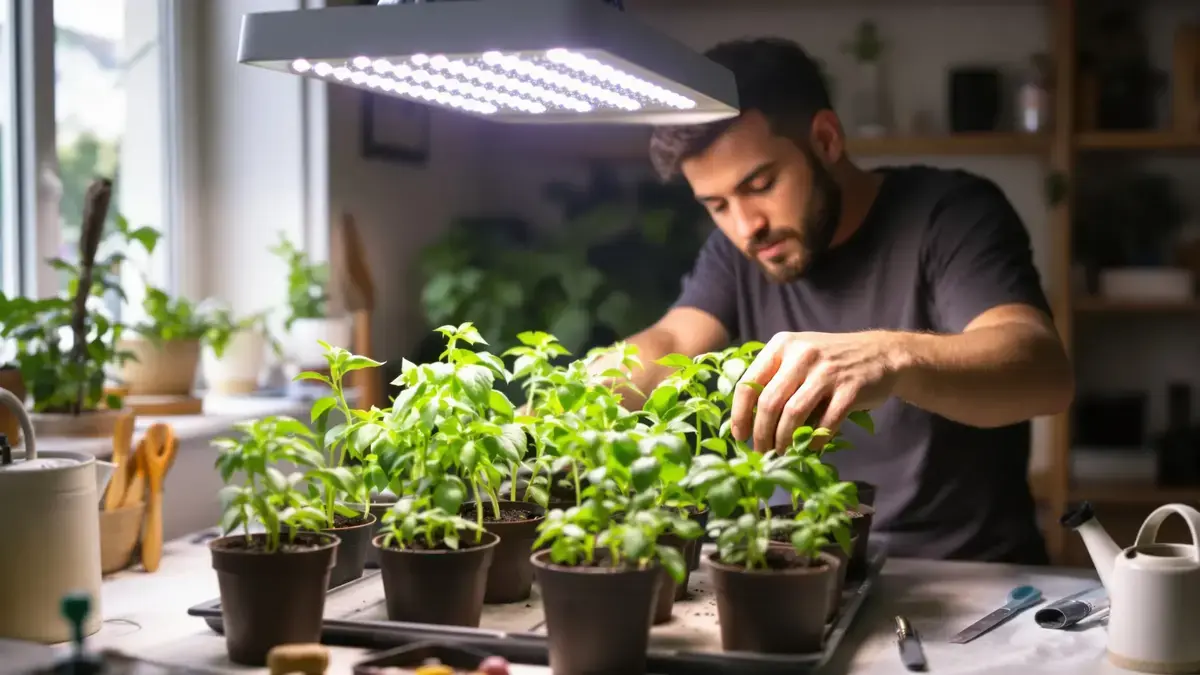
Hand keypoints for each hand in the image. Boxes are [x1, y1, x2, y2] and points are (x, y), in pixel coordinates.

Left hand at [730, 331, 905, 451]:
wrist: (882, 354)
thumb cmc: (830, 360)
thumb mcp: (798, 355)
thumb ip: (774, 378)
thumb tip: (747, 420)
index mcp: (782, 345)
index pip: (749, 383)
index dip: (739, 414)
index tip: (739, 436)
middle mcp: (802, 354)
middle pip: (769, 402)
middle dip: (761, 433)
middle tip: (761, 451)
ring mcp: (827, 371)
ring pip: (793, 414)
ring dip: (784, 440)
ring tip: (781, 452)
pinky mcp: (851, 389)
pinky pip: (825, 423)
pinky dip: (814, 441)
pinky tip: (810, 448)